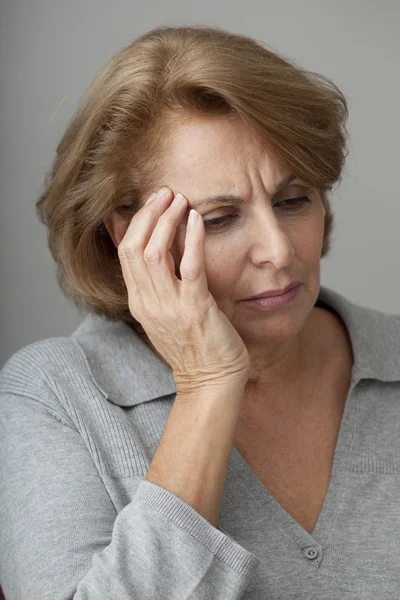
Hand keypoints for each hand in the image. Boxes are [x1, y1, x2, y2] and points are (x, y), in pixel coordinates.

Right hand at [117, 186, 250, 392]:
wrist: (210, 381)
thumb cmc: (193, 346)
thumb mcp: (165, 313)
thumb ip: (156, 282)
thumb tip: (153, 250)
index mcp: (139, 302)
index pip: (125, 252)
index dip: (136, 222)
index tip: (152, 201)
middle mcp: (148, 303)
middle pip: (135, 248)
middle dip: (148, 215)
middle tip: (164, 193)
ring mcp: (170, 307)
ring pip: (155, 254)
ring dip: (165, 222)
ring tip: (179, 200)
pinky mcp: (195, 310)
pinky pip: (189, 269)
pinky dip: (191, 241)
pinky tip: (196, 220)